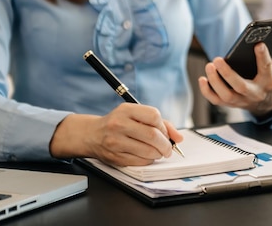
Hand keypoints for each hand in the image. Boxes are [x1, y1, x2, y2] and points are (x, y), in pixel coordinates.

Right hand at [50, 103, 183, 165]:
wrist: (92, 135)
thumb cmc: (119, 123)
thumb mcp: (136, 115)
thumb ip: (160, 123)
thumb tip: (179, 138)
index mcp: (126, 110)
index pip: (154, 116)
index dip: (164, 127)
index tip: (165, 133)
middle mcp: (119, 124)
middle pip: (153, 136)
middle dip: (165, 145)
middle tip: (167, 149)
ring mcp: (115, 141)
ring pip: (148, 151)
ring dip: (158, 154)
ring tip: (157, 152)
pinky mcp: (115, 156)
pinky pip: (140, 161)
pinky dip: (148, 160)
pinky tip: (145, 156)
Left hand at [198, 42, 271, 117]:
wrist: (266, 106)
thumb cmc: (270, 83)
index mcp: (269, 82)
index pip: (267, 68)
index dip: (263, 56)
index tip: (258, 44)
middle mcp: (255, 93)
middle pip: (240, 86)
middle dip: (228, 73)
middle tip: (217, 59)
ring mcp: (242, 101)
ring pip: (226, 95)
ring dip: (215, 81)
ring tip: (209, 66)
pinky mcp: (231, 105)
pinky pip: (216, 101)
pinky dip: (207, 91)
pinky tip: (202, 79)